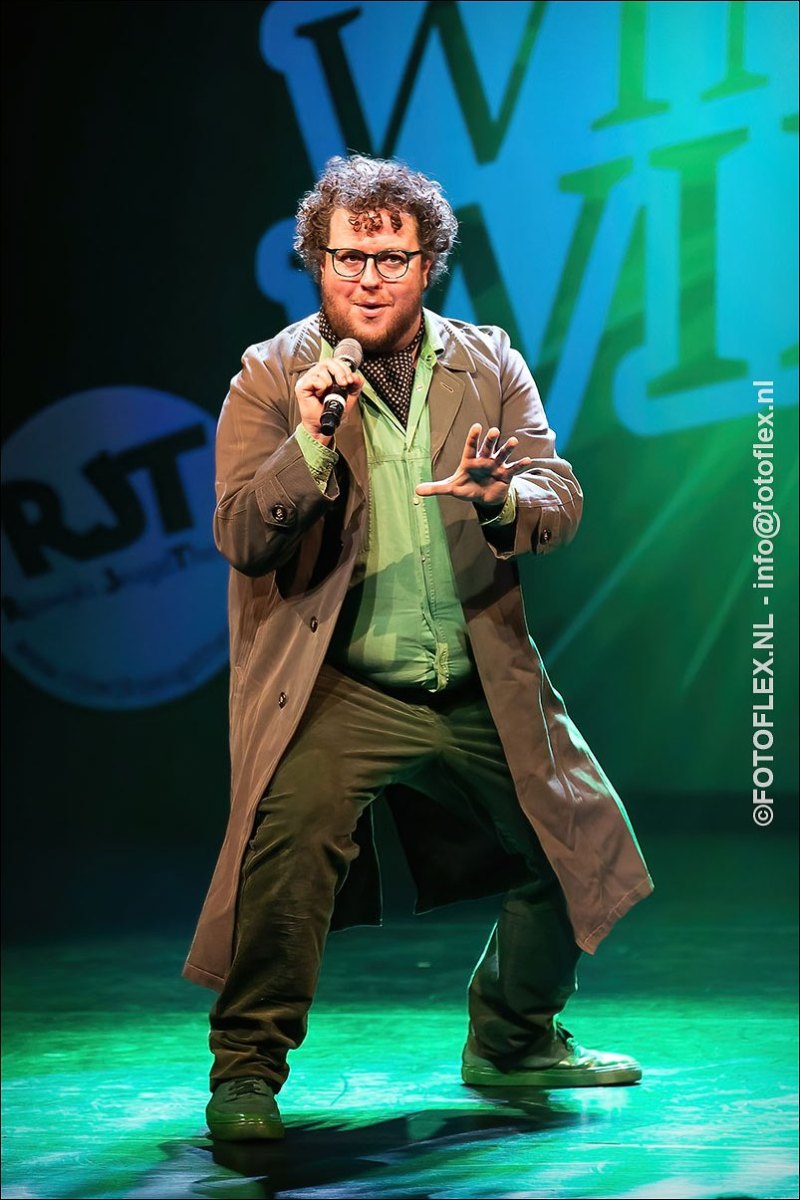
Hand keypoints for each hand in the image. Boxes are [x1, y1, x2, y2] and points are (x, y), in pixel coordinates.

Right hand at [296, 360, 363, 444]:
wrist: (324, 426)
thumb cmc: (332, 412)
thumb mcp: (349, 397)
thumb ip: (355, 386)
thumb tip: (356, 377)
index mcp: (326, 375)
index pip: (334, 361)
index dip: (344, 367)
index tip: (350, 380)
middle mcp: (316, 375)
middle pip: (328, 361)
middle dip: (340, 371)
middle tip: (344, 383)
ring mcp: (308, 379)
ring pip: (321, 369)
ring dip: (329, 382)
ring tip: (328, 393)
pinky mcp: (301, 386)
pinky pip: (314, 379)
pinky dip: (320, 387)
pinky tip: (319, 394)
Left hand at [416, 424, 531, 508]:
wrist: (484, 498)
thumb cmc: (467, 488)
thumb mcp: (451, 488)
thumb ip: (435, 488)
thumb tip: (416, 491)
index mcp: (470, 460)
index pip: (471, 446)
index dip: (473, 437)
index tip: (477, 426)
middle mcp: (484, 459)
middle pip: (488, 447)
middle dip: (491, 440)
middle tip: (494, 431)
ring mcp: (496, 466)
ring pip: (502, 454)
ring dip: (507, 448)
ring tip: (513, 442)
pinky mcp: (506, 475)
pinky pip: (514, 468)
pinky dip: (520, 464)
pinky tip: (528, 460)